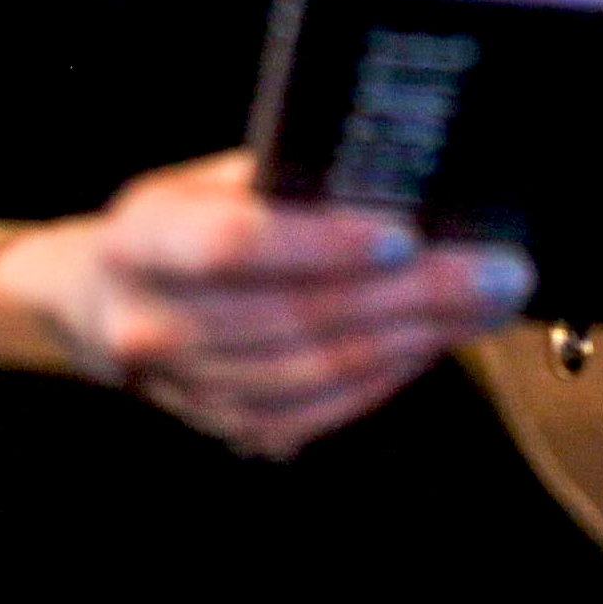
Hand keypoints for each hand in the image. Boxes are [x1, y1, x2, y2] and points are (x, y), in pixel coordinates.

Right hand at [0, 151, 532, 457]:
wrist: (102, 301)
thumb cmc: (182, 217)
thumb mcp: (208, 178)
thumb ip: (282, 180)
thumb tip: (399, 178)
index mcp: (141, 240)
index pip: (233, 244)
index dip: (319, 244)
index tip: (406, 234)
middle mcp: (152, 323)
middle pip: (296, 316)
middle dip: (413, 295)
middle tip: (500, 271)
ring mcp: (186, 388)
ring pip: (318, 370)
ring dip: (418, 338)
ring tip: (490, 303)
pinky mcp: (225, 425)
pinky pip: (321, 410)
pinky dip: (389, 375)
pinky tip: (439, 340)